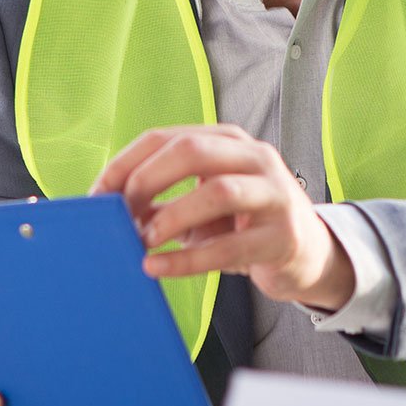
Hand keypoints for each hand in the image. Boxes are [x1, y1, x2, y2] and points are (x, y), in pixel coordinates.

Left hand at [88, 124, 352, 308]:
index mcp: (228, 141)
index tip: (99, 194)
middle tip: (122, 213)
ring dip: (172, 216)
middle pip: (193, 150)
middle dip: (148, 180)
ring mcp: (274, 194)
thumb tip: (108, 208)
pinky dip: (187, 259)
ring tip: (144, 240)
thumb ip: (161, 199)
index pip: (166, 137)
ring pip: (218, 191)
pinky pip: (229, 246)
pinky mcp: (282, 236)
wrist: (307, 254)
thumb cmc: (243, 223)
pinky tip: (158, 268)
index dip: (126, 163)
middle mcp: (255, 158)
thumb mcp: (201, 203)